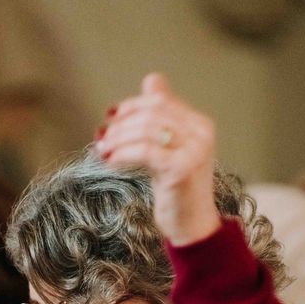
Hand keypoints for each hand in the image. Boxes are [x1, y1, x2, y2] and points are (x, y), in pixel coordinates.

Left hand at [95, 73, 220, 245]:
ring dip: (118, 139)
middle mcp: (202, 134)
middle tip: (102, 137)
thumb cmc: (176, 187)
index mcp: (200, 124)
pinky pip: (145, 152)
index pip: (160, 101)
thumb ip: (160, 115)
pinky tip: (110, 161)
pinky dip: (122, 154)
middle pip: (151, 114)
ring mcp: (195, 151)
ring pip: (146, 130)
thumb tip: (152, 79)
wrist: (192, 224)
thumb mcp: (167, 147)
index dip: (131, 106)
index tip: (110, 117)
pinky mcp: (182, 170)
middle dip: (121, 124)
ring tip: (102, 150)